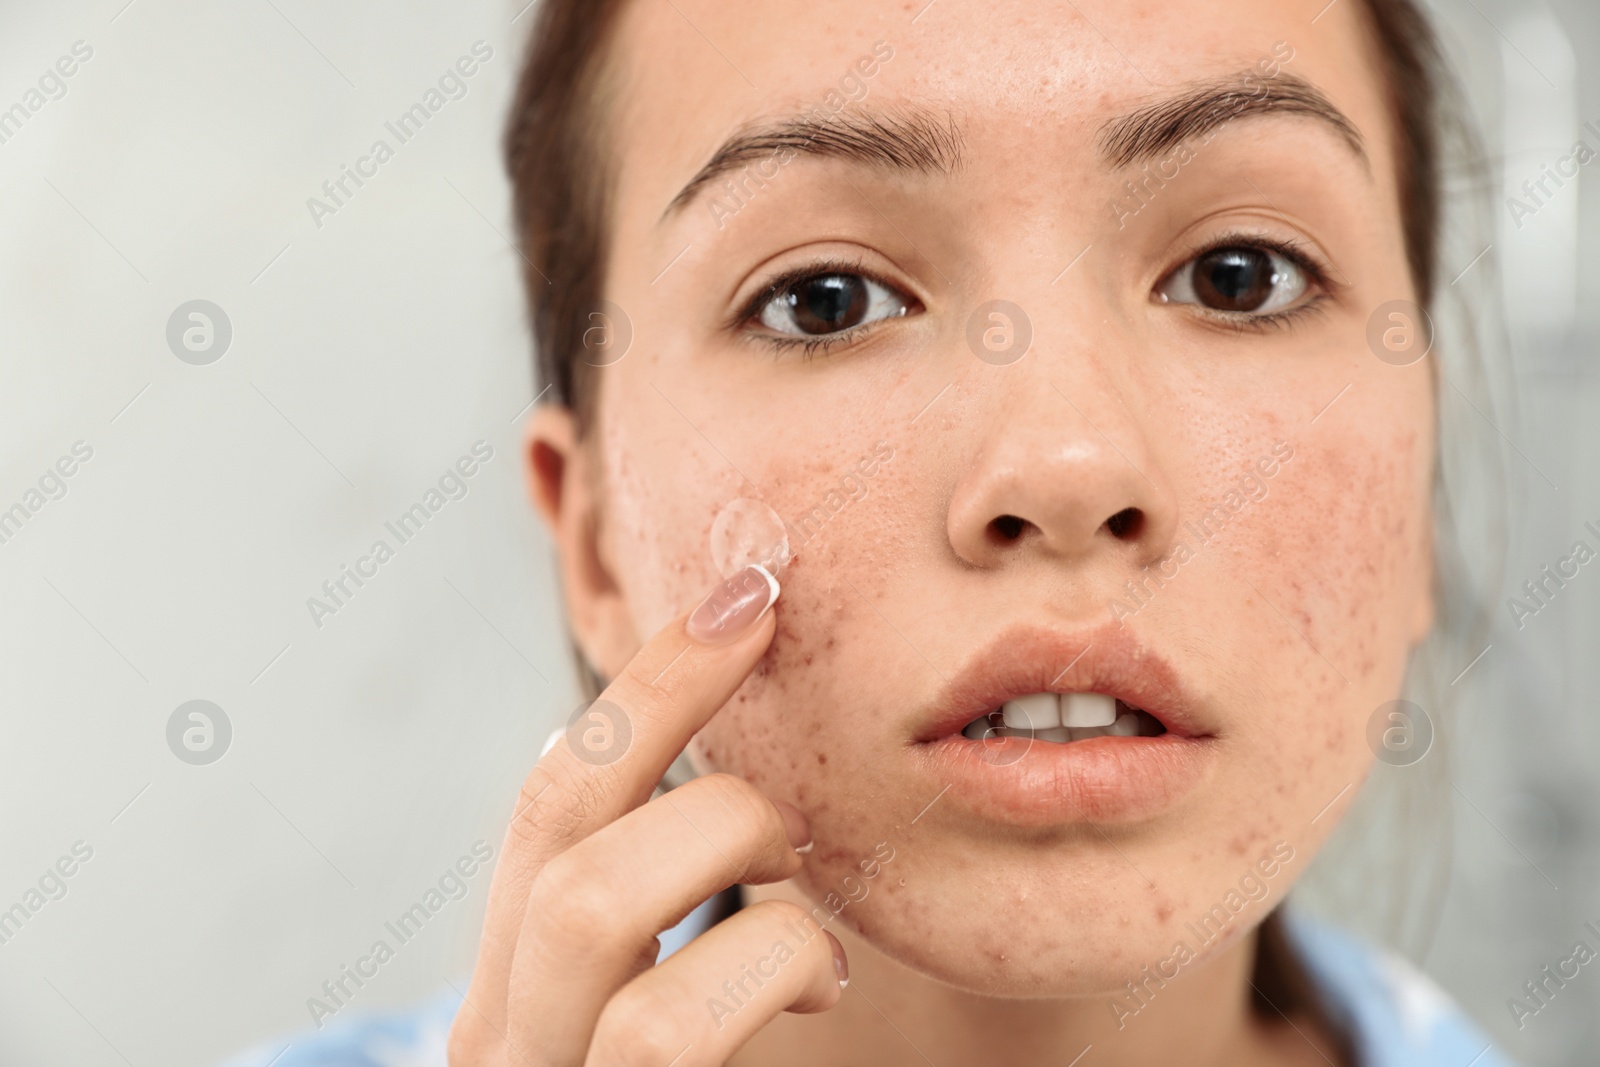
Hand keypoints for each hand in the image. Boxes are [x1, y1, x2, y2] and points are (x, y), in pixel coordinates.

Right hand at [449, 565, 846, 1066]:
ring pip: (588, 904)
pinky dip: (774, 965)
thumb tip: (682, 775)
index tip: (747, 595)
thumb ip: (658, 927)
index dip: (649, 681)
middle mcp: (503, 1034)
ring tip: (803, 878)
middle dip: (672, 706)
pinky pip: (665, 1028)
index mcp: (519, 987)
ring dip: (726, 843)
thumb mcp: (662, 1020)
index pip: (552, 793)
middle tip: (780, 695)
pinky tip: (827, 981)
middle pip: (552, 809)